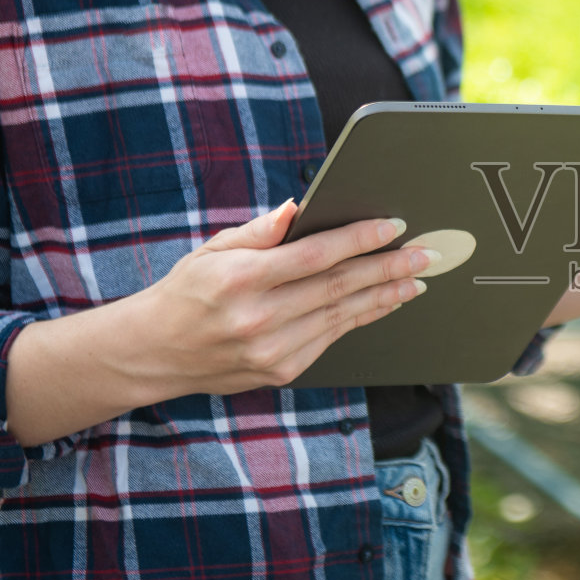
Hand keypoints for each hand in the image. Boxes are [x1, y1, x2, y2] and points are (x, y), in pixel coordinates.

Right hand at [122, 200, 436, 396]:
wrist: (155, 353)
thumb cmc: (188, 292)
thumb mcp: (214, 250)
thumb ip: (261, 232)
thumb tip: (299, 208)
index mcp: (240, 279)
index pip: (313, 255)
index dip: (357, 240)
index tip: (392, 227)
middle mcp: (258, 318)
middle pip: (337, 287)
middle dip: (388, 268)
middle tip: (425, 255)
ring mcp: (271, 350)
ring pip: (342, 316)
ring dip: (385, 296)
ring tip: (416, 280)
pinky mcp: (281, 371)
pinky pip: (332, 339)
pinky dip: (361, 318)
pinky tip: (383, 303)